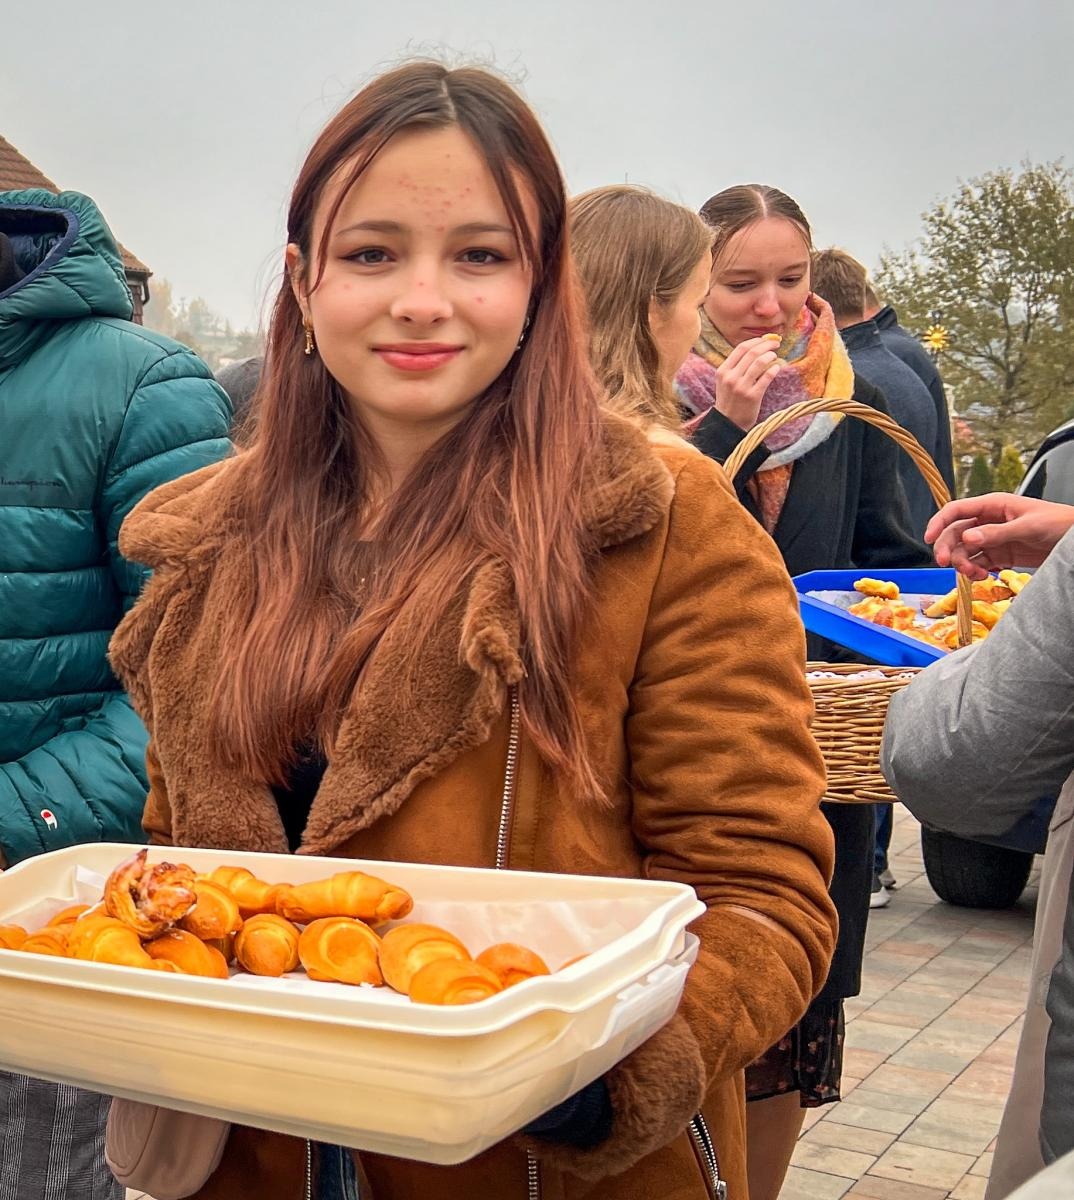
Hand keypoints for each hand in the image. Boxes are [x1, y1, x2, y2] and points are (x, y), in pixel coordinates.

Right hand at [712, 335, 782, 429]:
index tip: (765, 339)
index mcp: (723, 371)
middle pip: (751, 353)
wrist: (728, 423)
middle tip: (775, 343)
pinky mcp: (752, 396)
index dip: (756, 341)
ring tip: (775, 355)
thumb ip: (736, 366)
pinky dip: (774, 369)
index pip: (741, 348)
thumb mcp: (725, 381)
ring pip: (759, 362)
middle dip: (766, 345)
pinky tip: (777, 367)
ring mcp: (741, 387)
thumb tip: (755, 349)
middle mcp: (731, 377)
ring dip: (770, 355)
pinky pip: (766, 377)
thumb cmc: (730, 400)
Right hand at [926, 493, 1073, 577]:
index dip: (939, 523)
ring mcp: (992, 539)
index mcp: (992, 506)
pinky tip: (983, 576)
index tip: (928, 539)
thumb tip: (968, 538)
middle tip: (947, 565)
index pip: (956, 510)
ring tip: (975, 574)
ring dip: (964, 563)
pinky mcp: (1000, 555)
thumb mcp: (1027, 526)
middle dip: (949, 549)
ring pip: (965, 551)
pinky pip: (978, 563)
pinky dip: (976, 571)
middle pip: (955, 534)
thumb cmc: (1058, 523)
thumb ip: (997, 533)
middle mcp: (988, 521)